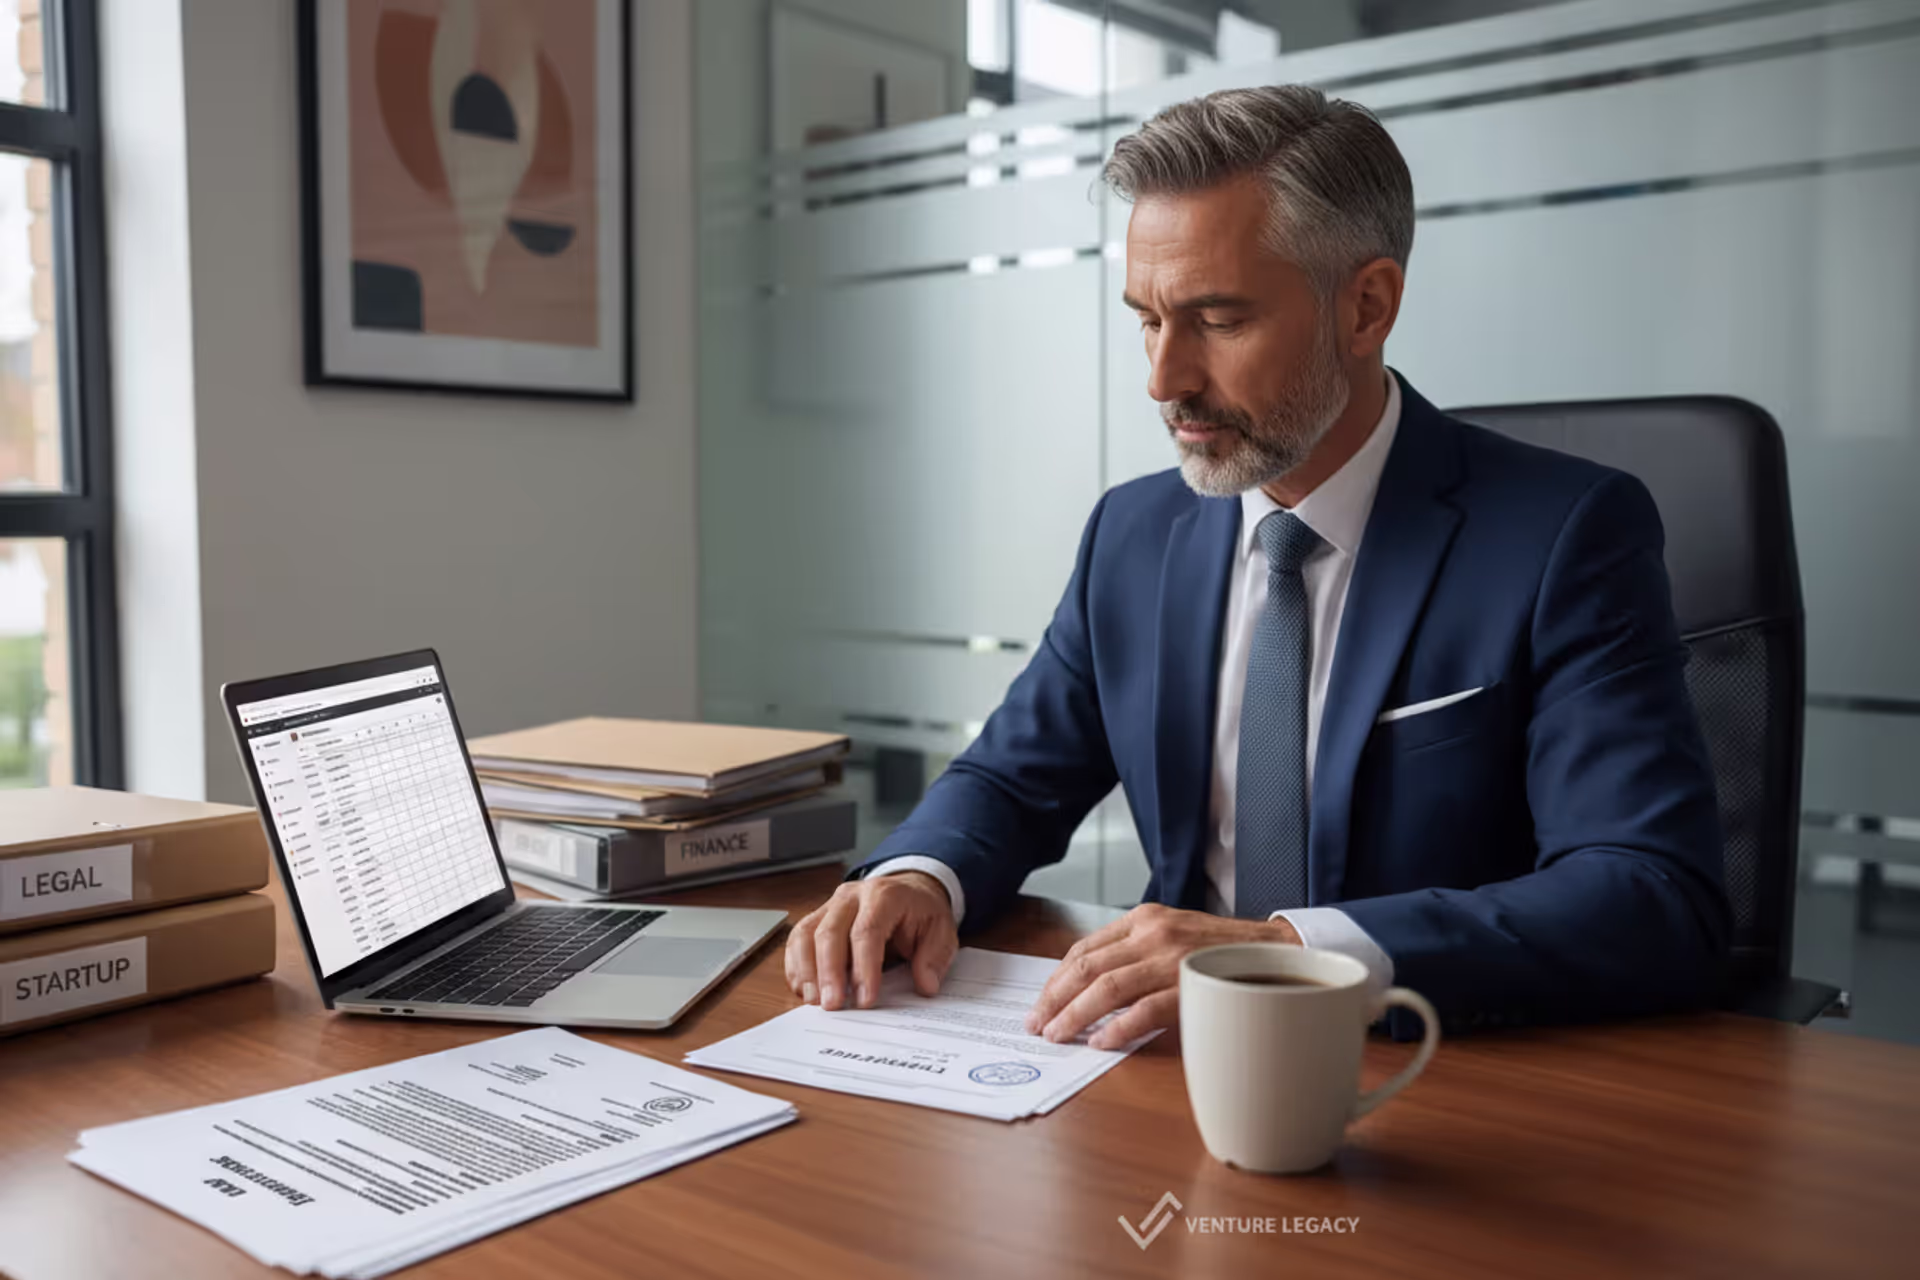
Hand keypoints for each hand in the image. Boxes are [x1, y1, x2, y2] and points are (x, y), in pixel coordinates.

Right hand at [784, 872, 957, 1010]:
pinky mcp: (817, 918)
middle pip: (830, 932)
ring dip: (807, 971)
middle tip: (833, 1006)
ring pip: (806, 934)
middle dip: (829, 973)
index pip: (867, 930)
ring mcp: (830, 905)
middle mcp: (851, 896)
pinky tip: (805, 990)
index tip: (865, 999)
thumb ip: (934, 957)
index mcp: (884, 895)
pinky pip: (797, 940)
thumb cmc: (920, 913)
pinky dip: (797, 966)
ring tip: (814, 1002)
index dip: (864, 967)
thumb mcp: (941, 931)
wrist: (907, 891)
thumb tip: (925, 985)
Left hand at [1023, 904, 1301, 1049]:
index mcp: (1145, 918)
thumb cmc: (1223, 952)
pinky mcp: (1192, 985)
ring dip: (1075, 1016)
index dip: (1057, 978)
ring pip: (1107, 988)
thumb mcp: (1174, 935)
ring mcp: (1173, 958)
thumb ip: (1136, 951)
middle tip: (1037, 1024)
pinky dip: (1118, 1029)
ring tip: (1057, 1036)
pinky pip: (1144, 1011)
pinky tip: (1101, 1043)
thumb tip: (1091, 988)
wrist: (1281, 953)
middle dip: (1055, 999)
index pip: (1085, 948)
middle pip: (1087, 968)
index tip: (1042, 1002)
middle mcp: (1154, 932)